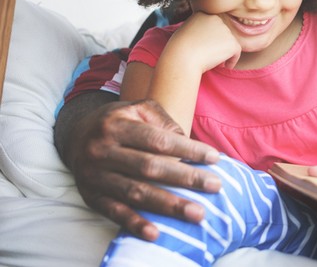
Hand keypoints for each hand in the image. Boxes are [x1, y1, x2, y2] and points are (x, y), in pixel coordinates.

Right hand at [56, 94, 220, 240]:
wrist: (74, 136)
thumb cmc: (119, 122)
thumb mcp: (137, 109)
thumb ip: (163, 120)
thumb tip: (187, 142)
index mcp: (116, 126)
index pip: (158, 140)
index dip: (187, 149)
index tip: (214, 158)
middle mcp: (102, 151)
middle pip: (150, 167)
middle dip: (186, 178)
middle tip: (215, 186)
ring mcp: (95, 176)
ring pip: (136, 193)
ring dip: (168, 206)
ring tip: (197, 214)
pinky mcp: (91, 197)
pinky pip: (115, 212)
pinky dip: (135, 224)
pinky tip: (156, 233)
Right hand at [168, 12, 240, 70]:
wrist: (182, 58)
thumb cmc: (179, 49)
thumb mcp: (185, 32)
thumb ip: (197, 29)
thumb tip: (209, 37)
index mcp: (202, 14)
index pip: (212, 26)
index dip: (210, 38)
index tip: (204, 49)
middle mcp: (215, 18)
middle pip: (222, 33)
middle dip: (219, 44)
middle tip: (210, 56)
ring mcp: (225, 29)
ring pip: (229, 43)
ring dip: (224, 52)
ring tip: (213, 61)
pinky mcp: (232, 42)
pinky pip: (236, 52)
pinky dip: (232, 60)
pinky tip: (223, 66)